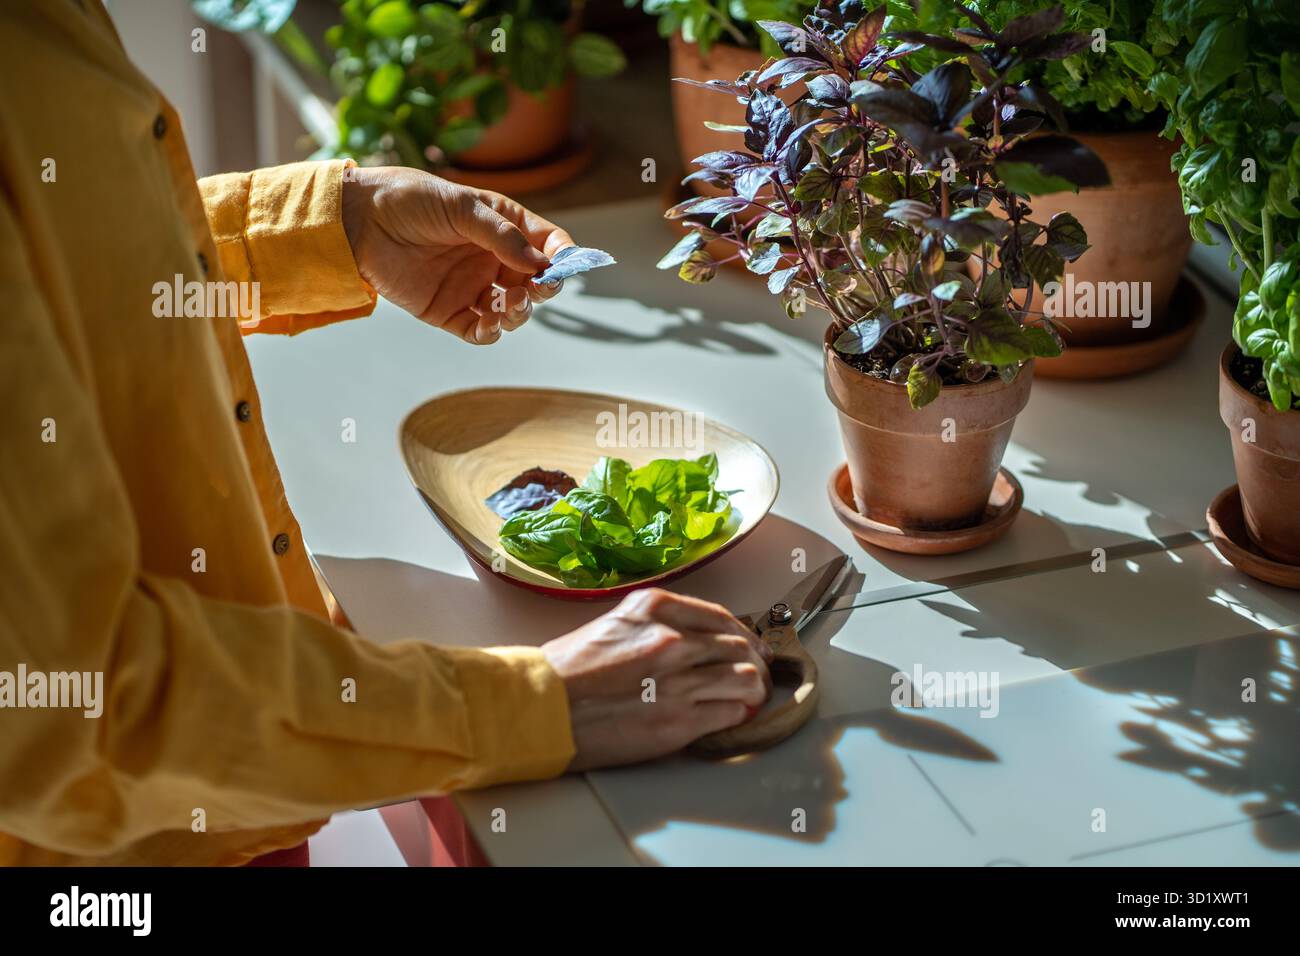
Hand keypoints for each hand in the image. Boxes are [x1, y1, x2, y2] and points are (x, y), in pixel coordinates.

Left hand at [340, 165, 571, 343]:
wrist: (358, 221)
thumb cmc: (409, 200)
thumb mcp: (460, 206)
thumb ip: (500, 236)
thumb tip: (539, 263)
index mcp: (502, 226)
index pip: (546, 244)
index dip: (561, 256)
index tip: (564, 265)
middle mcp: (492, 259)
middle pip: (534, 282)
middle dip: (543, 288)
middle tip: (535, 288)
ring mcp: (472, 287)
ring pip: (512, 310)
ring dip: (520, 312)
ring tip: (510, 304)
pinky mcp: (449, 312)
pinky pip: (480, 331)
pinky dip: (492, 332)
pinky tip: (491, 324)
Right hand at [541, 589, 772, 770]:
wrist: (540, 707)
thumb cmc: (566, 670)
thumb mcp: (614, 623)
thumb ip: (654, 626)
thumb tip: (691, 643)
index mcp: (654, 608)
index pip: (720, 616)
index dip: (742, 634)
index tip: (748, 646)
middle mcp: (673, 638)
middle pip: (740, 645)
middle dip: (755, 662)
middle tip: (756, 676)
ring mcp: (679, 678)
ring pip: (746, 677)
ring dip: (754, 690)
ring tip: (751, 699)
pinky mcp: (679, 718)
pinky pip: (732, 711)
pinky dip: (739, 714)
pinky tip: (733, 716)